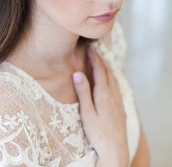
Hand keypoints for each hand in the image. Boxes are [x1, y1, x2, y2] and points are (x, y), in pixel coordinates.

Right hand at [72, 48, 129, 166]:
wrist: (115, 149)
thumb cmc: (98, 133)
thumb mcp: (87, 112)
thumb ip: (83, 92)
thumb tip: (77, 73)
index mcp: (104, 93)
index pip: (99, 70)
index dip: (94, 58)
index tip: (89, 47)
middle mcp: (113, 94)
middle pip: (108, 71)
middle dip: (100, 59)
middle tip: (93, 50)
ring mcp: (118, 100)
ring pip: (114, 78)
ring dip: (107, 67)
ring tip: (101, 61)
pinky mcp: (121, 107)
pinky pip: (117, 85)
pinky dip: (112, 77)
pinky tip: (110, 80)